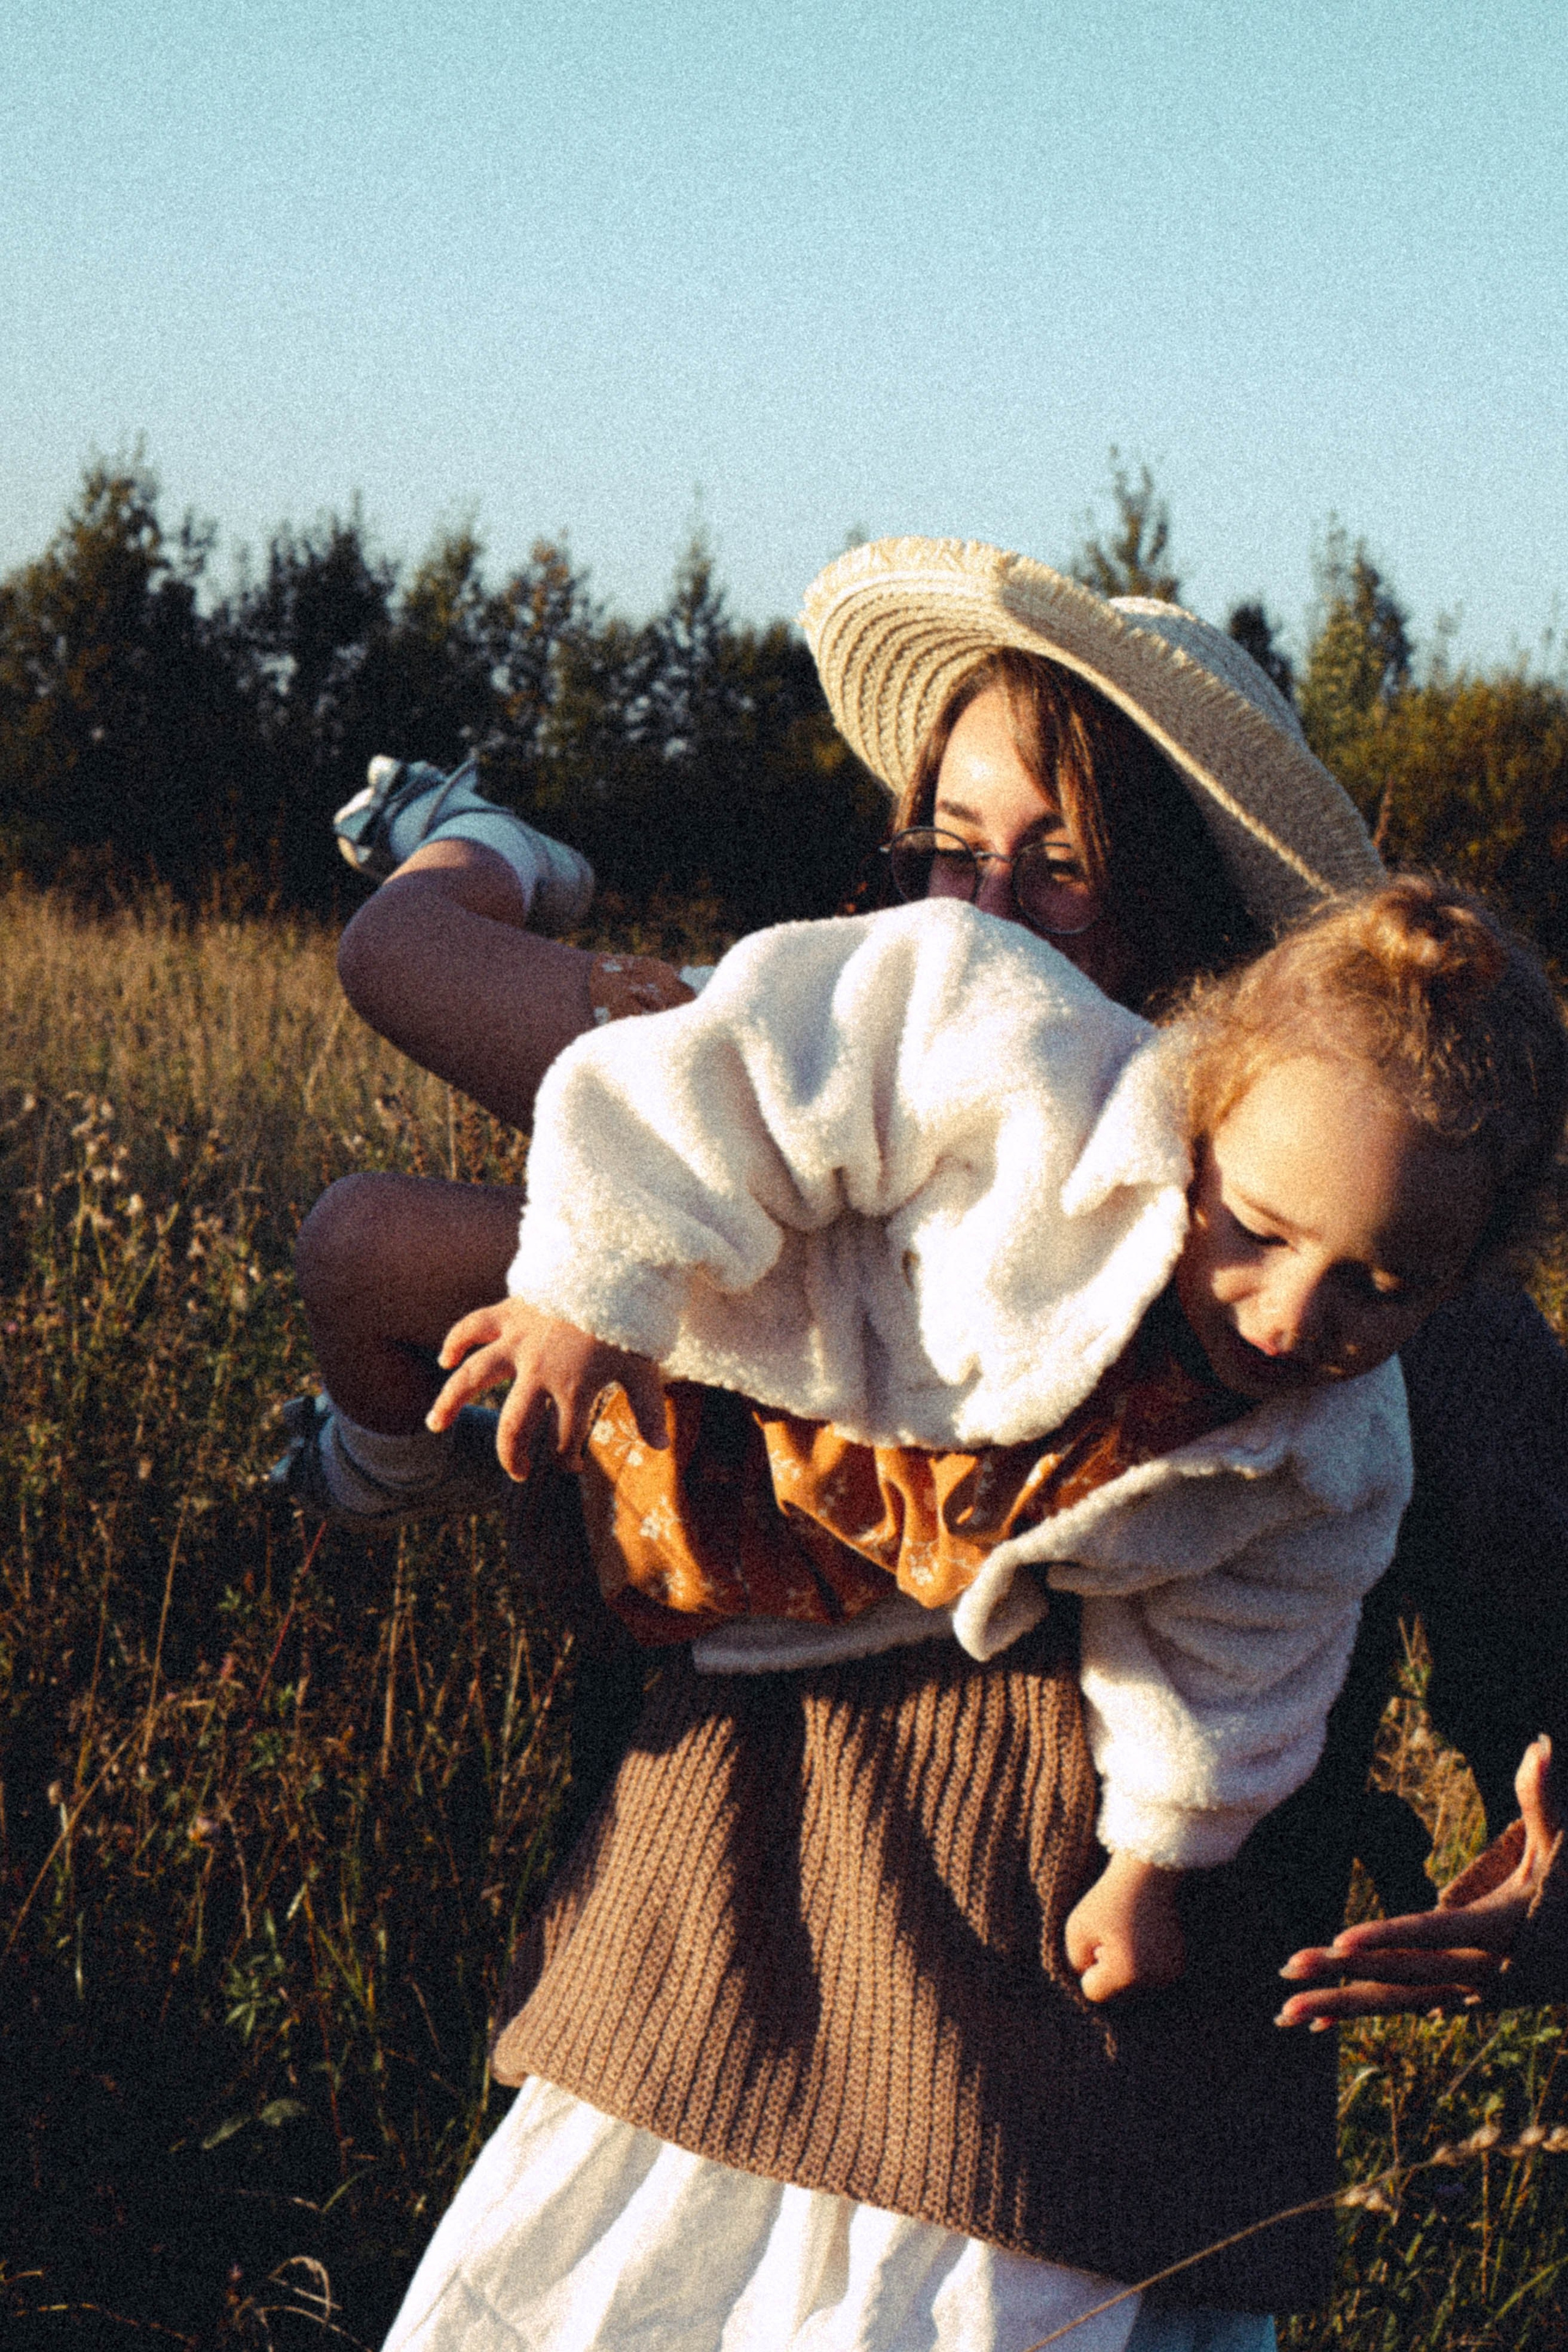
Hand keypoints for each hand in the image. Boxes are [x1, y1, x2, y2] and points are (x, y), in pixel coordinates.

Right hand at [428, 1296, 668, 1477]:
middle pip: (515, 1425)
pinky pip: (473, 1326)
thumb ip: (648, 1409)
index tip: (571, 1467)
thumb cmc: (632, 1321)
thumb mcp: (644, 1368)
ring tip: (433, 1424)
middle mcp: (539, 1372)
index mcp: (575, 1390)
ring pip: (475, 1378)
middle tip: (518, 1473)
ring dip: (451, 1402)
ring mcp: (519, 1342)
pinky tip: (443, 1358)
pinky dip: (456, 1340)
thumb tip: (660, 1448)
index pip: (565, 1440)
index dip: (567, 1460)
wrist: (615, 1269)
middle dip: (513, 1455)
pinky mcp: (510, 1313)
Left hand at [1065, 1850, 1186, 2002]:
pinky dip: (1141, 1965)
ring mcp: (1168, 1975)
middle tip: (1113, 1937)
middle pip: (1115, 1995)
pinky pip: (1148, 1979)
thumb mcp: (1076, 1928)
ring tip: (1128, 1936)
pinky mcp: (1177, 1967)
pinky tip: (1142, 1939)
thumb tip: (1088, 1980)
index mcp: (1125, 1973)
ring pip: (1132, 1988)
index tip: (1097, 1941)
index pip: (1093, 1993)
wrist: (1147, 1875)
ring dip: (1125, 1970)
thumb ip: (1075, 1962)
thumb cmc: (1108, 1899)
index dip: (1088, 1967)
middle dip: (1108, 1972)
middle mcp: (1152, 1980)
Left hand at [1276, 1734, 1560, 2028]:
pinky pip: (1404, 2011)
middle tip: (1287, 1968)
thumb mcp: (1560, 1850)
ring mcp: (1470, 1995)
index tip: (1341, 1940)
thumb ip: (1542, 1799)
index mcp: (1499, 1933)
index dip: (1388, 1936)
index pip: (1434, 1934)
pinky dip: (1362, 2016)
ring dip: (1341, 2007)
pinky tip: (1318, 2024)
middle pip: (1402, 1976)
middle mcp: (1481, 1972)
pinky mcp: (1461, 2001)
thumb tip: (1540, 1744)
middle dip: (1344, 1975)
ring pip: (1397, 2004)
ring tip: (1283, 2010)